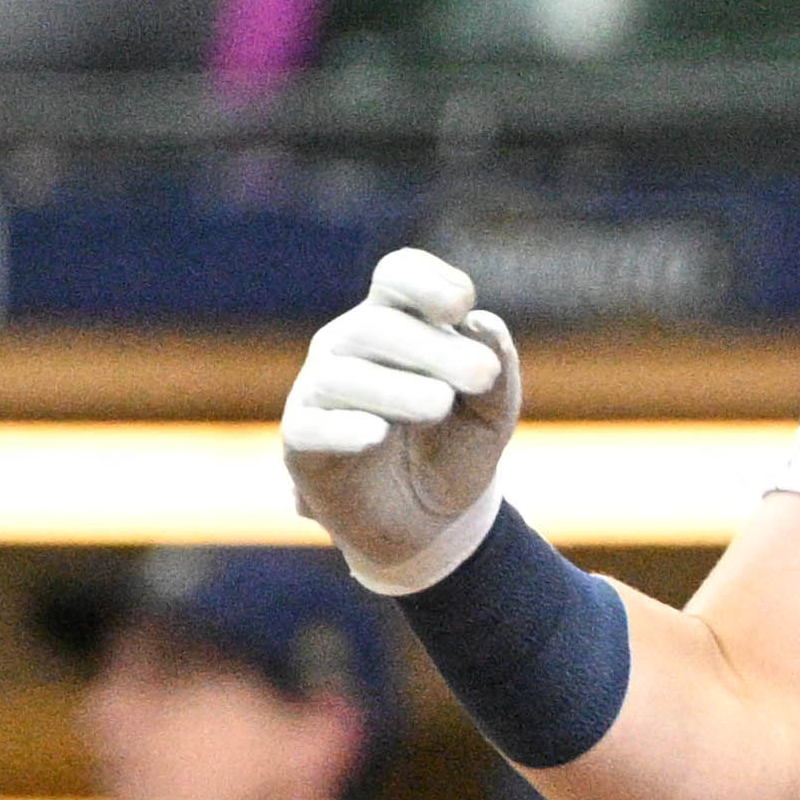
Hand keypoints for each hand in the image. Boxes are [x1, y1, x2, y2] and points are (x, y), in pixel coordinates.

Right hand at [284, 244, 523, 589]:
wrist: (429, 525)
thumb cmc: (455, 451)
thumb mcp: (491, 414)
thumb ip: (497, 372)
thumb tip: (483, 323)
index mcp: (397, 322)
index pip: (398, 274)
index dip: (427, 281)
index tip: (463, 306)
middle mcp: (349, 345)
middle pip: (375, 325)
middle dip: (432, 347)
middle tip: (484, 375)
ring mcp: (319, 391)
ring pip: (341, 374)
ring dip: (397, 388)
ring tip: (441, 406)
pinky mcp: (301, 442)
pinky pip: (311, 427)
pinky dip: (343, 428)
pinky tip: (377, 433)